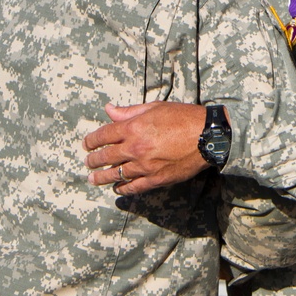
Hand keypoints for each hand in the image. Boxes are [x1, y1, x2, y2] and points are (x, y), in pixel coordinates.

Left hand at [83, 102, 208, 194]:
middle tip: (88, 162)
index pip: (103, 135)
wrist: (208, 136)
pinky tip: (117, 188)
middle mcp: (135, 148)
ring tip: (93, 179)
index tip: (87, 144)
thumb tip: (109, 109)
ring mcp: (145, 166)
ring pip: (116, 175)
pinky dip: (123, 188)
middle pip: (105, 157)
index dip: (91, 140)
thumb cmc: (183, 117)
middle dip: (93, 160)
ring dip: (102, 178)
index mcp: (134, 128)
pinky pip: (134, 187)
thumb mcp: (155, 108)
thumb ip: (129, 111)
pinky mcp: (156, 179)